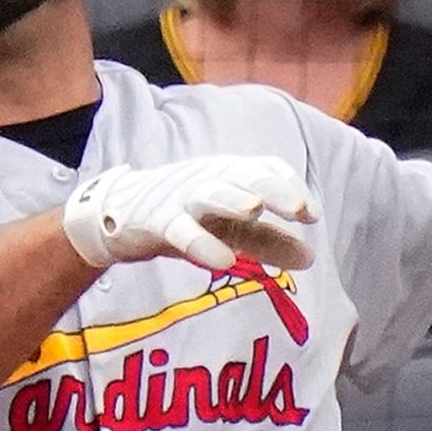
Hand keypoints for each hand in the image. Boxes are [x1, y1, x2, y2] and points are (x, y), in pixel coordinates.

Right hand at [61, 155, 319, 270]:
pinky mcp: (156, 219)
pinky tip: (221, 260)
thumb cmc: (187, 216)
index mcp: (230, 175)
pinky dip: (200, 242)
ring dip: (232, 198)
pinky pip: (179, 229)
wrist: (120, 213)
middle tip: (298, 208)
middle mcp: (209, 179)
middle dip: (273, 189)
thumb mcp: (232, 228)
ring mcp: (180, 197)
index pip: (265, 170)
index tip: (311, 216)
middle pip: (244, 177)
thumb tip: (312, 258)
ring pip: (210, 193)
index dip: (290, 188)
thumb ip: (270, 242)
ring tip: (255, 210)